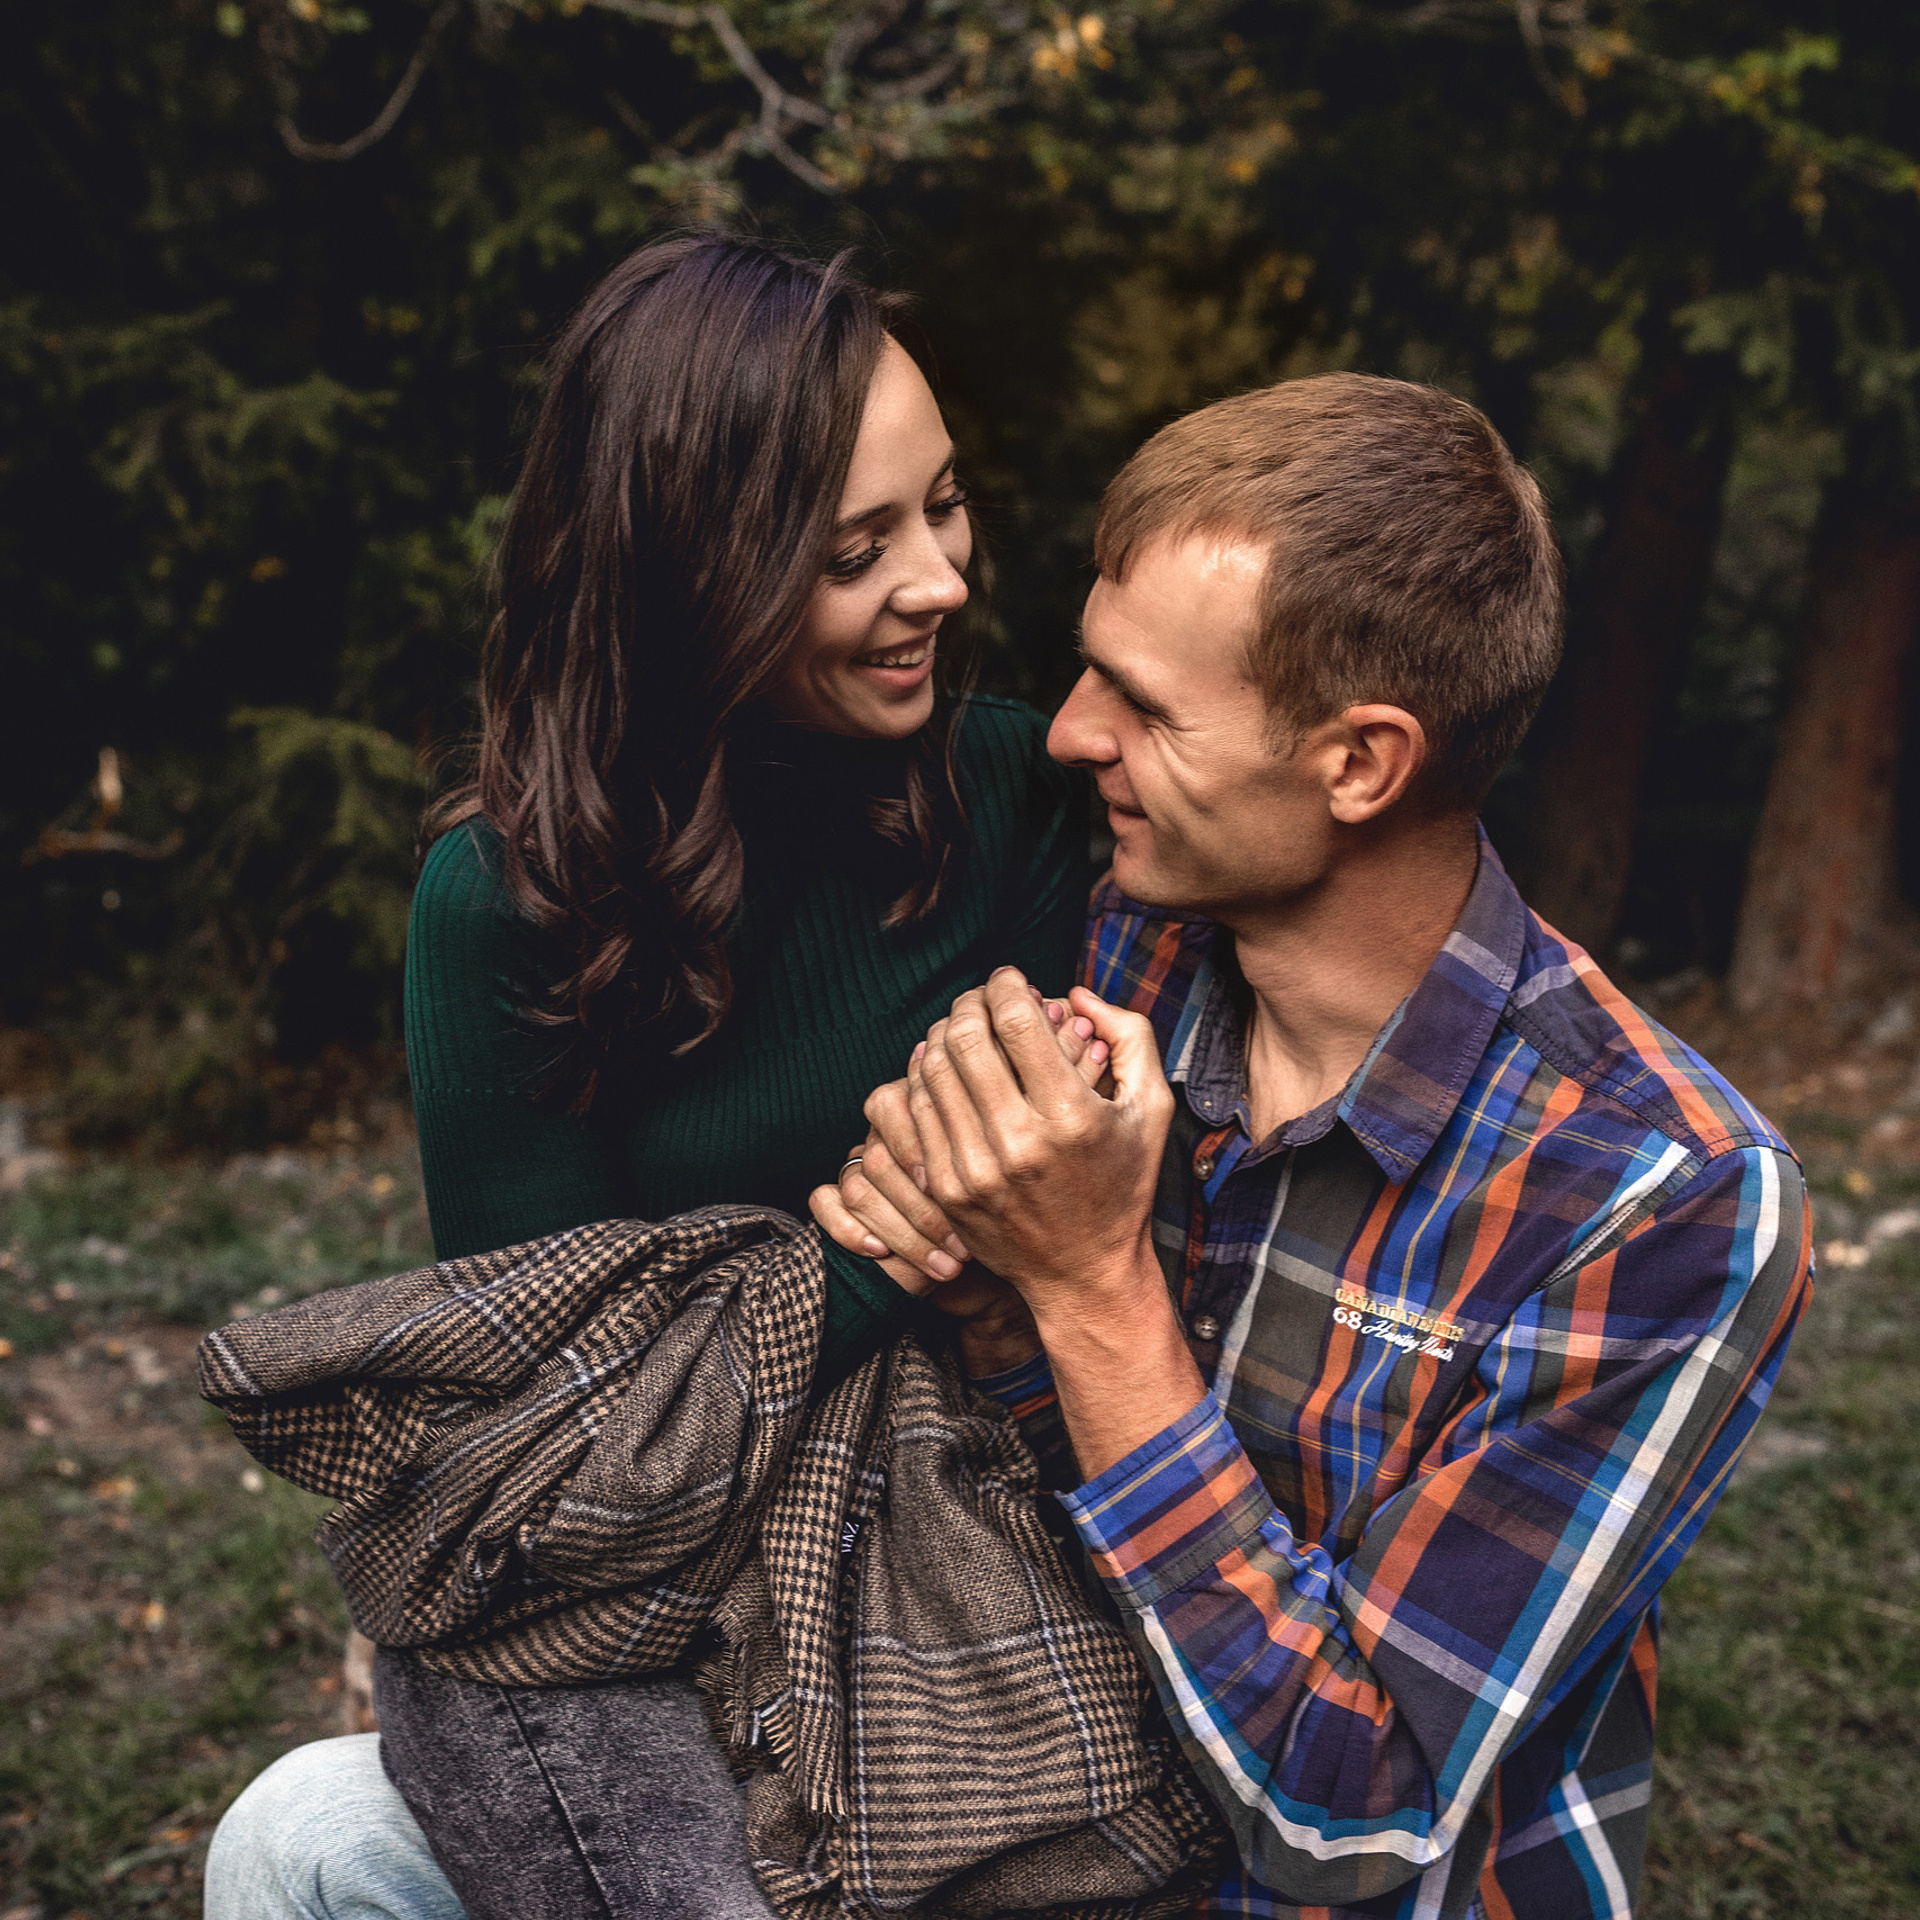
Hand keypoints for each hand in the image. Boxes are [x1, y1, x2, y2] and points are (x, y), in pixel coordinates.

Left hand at [902, 969, 1200, 1479]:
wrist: (1084, 1274)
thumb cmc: (1124, 1183)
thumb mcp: (1151, 1108)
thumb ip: (1130, 1036)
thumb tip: (1077, 992)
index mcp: (1071, 1117)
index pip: (1015, 1021)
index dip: (1005, 985)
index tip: (1009, 978)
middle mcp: (1018, 1143)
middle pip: (965, 1039)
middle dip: (970, 1003)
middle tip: (982, 998)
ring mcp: (975, 1170)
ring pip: (934, 1070)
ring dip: (943, 1035)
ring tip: (963, 1028)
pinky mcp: (947, 1190)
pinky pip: (920, 1112)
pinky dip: (927, 1077)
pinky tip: (944, 1066)